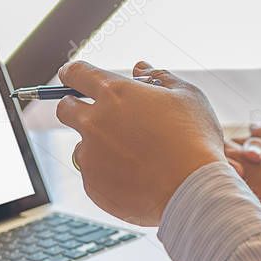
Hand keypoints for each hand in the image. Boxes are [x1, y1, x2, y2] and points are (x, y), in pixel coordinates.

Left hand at [55, 60, 227, 225]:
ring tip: (133, 160)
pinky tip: (137, 180)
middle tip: (101, 119)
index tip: (73, 78)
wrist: (194, 191)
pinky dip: (109, 177)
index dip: (73, 74)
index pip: (76, 73)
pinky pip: (93, 177)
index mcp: (114, 93)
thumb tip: (141, 69)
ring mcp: (90, 156)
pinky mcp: (93, 186)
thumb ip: (160, 77)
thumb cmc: (196, 141)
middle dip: (77, 109)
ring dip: (98, 148)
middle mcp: (93, 122)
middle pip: (65, 108)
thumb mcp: (188, 97)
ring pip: (81, 147)